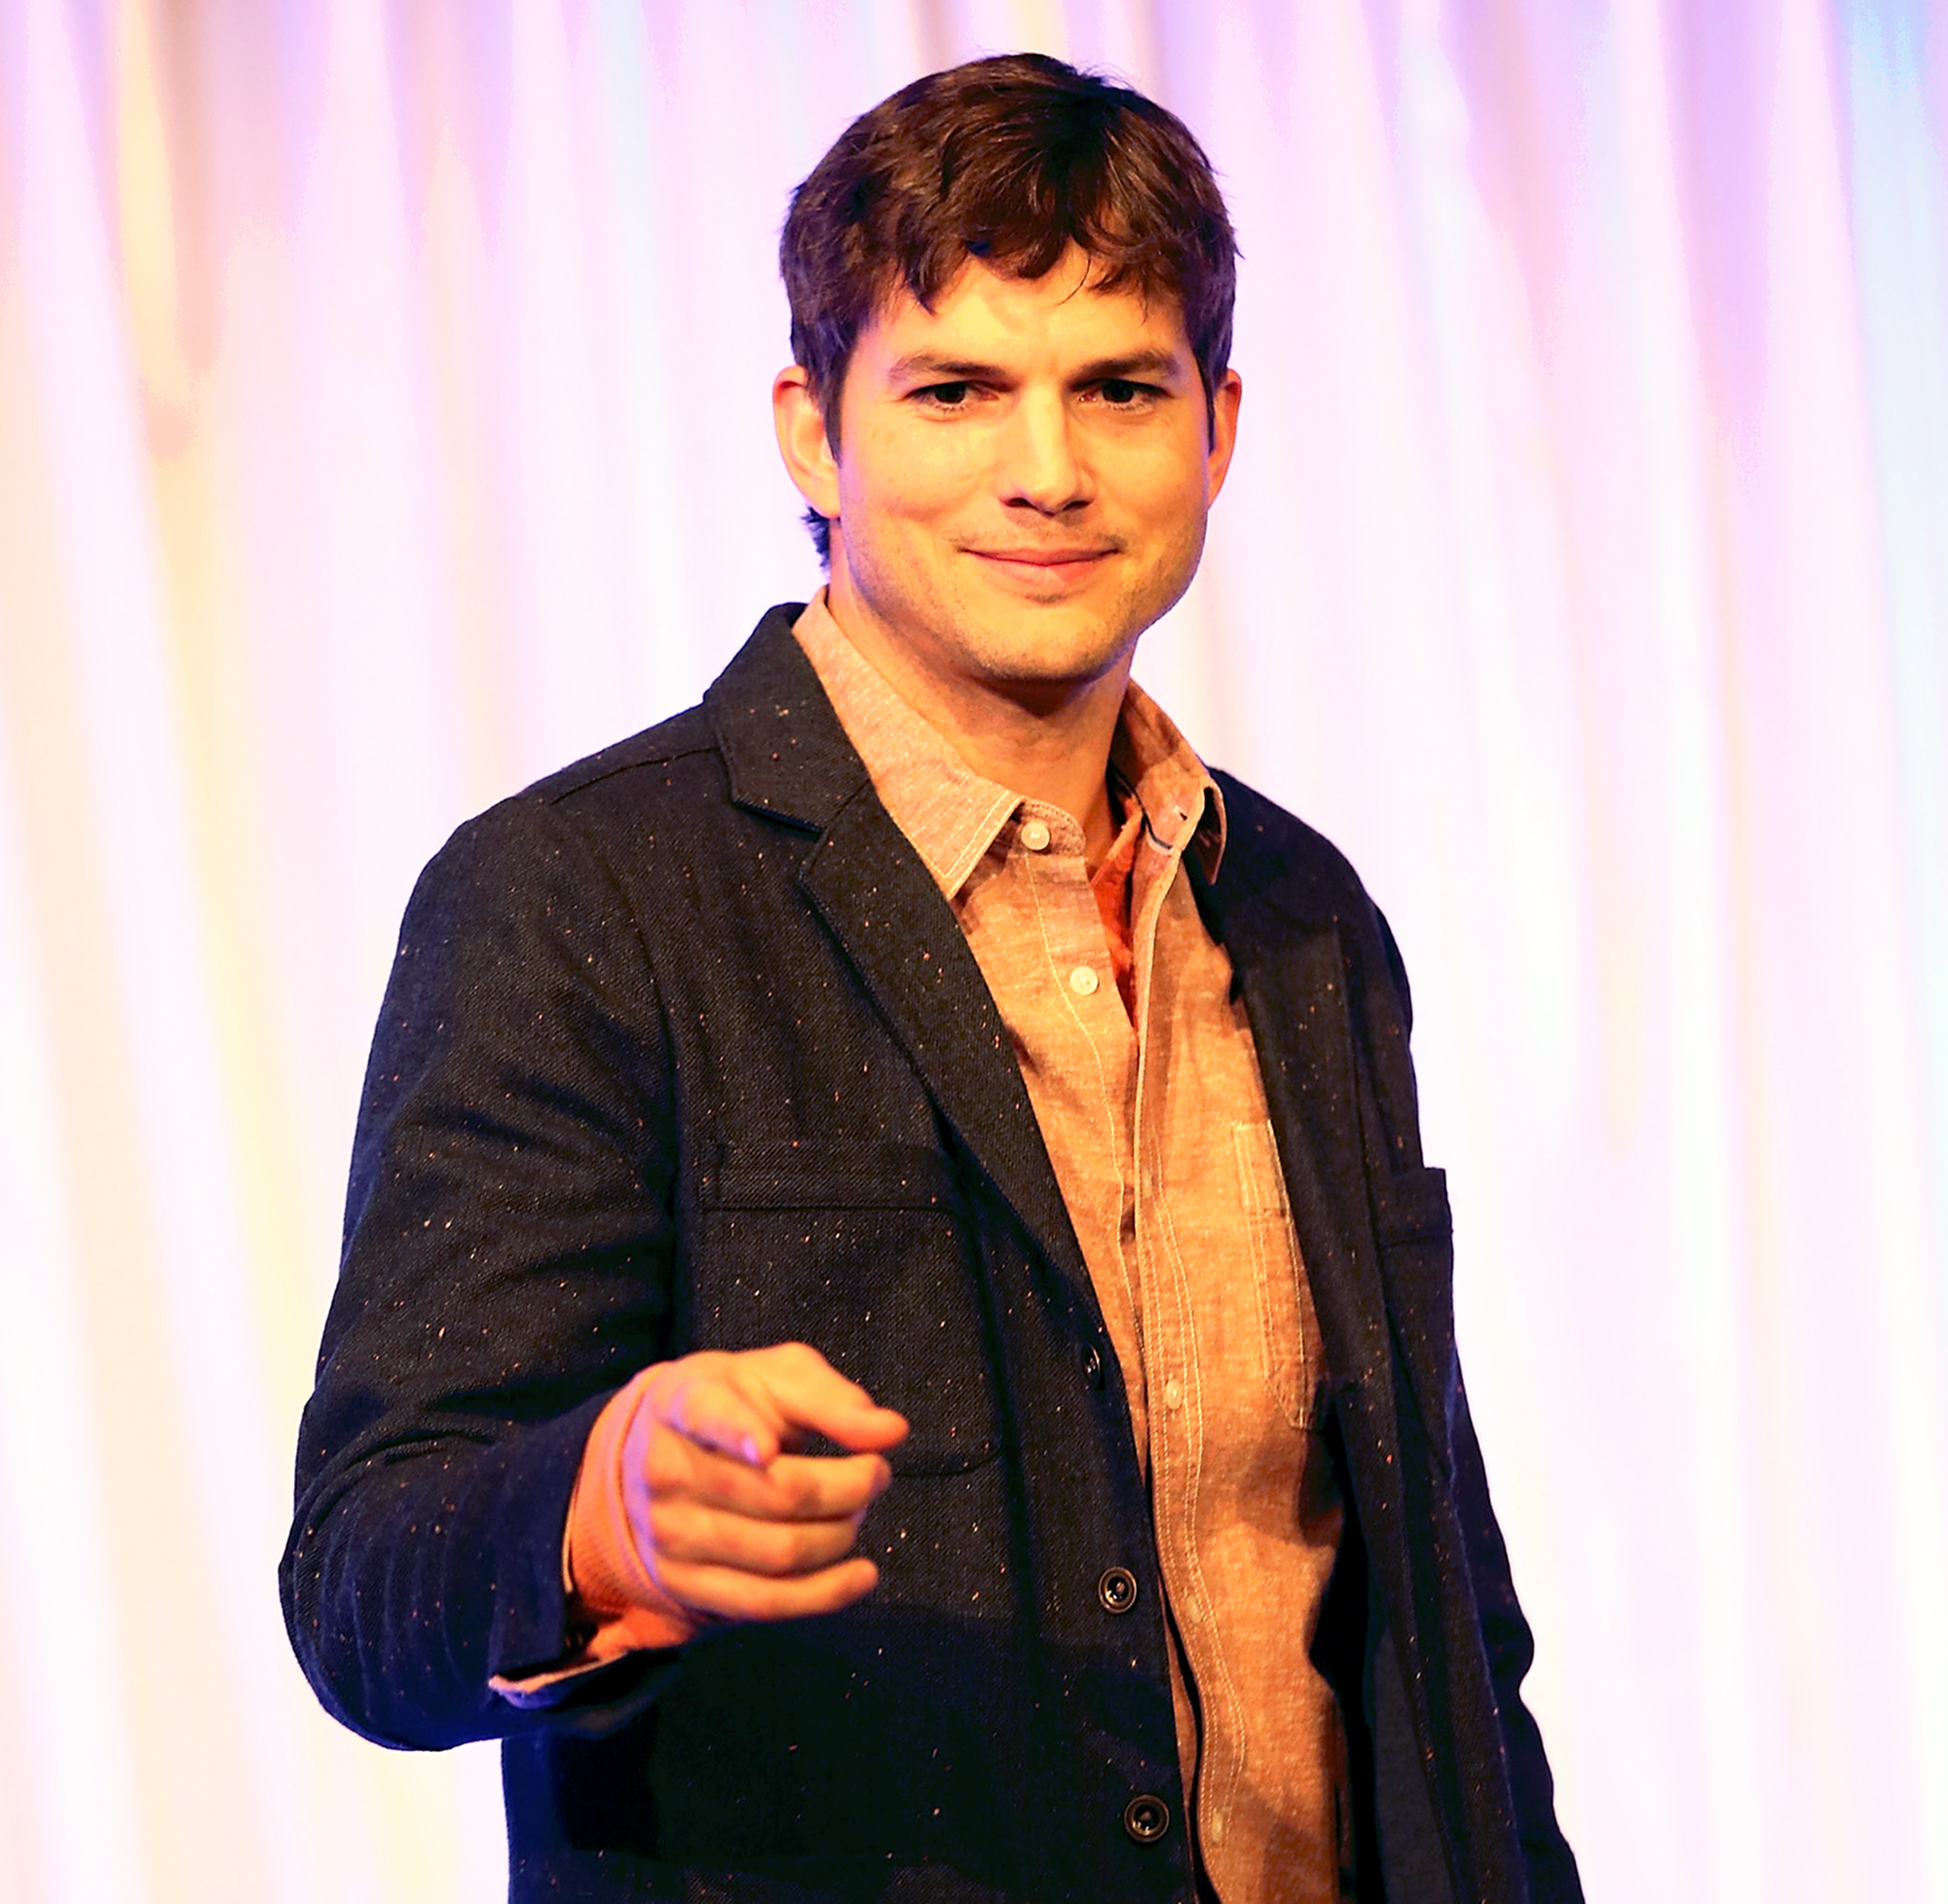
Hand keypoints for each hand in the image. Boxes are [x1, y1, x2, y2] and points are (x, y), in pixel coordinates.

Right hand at [612, 1342, 907, 1634]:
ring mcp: (669, 1532)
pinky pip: (763, 1602)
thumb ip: (834, 1399)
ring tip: (859, 1511)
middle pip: (775, 1493)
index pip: (707, 1415)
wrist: (658, 1452)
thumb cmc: (738, 1404)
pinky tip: (862, 1575)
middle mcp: (666, 1470)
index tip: (770, 1449)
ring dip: (840, 1536)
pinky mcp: (683, 1583)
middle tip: (876, 1474)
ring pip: (777, 1552)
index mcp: (684, 1402)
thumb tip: (892, 1430)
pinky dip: (823, 1594)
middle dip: (848, 1488)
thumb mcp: (778, 1378)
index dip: (738, 1433)